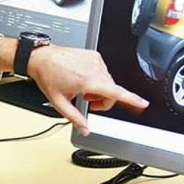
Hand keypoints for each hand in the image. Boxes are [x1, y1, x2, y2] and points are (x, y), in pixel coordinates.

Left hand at [26, 45, 148, 134]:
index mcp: (87, 81)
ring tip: (81, 89)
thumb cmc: (48, 76)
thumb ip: (75, 118)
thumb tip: (85, 129)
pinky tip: (82, 79)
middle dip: (103, 100)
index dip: (132, 99)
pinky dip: (97, 78)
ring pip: (108, 81)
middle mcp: (93, 68)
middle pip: (112, 90)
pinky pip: (103, 71)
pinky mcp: (94, 54)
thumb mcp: (59, 102)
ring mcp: (95, 60)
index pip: (115, 92)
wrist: (41, 58)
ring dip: (99, 89)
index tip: (143, 103)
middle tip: (87, 101)